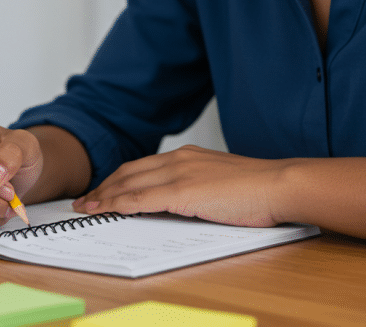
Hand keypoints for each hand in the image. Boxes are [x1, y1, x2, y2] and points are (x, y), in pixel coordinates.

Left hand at [72, 145, 290, 227]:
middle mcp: (179, 159)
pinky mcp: (183, 191)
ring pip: (129, 184)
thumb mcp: (219, 183)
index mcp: (188, 156)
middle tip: (86, 200)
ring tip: (88, 207)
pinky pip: (141, 198)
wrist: (279, 184)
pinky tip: (106, 210)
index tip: (103, 190)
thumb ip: (197, 187)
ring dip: (105, 196)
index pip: (142, 166)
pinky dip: (119, 204)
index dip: (118, 179)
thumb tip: (182, 202)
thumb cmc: (258, 189)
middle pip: (129, 172)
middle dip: (104, 187)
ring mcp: (180, 174)